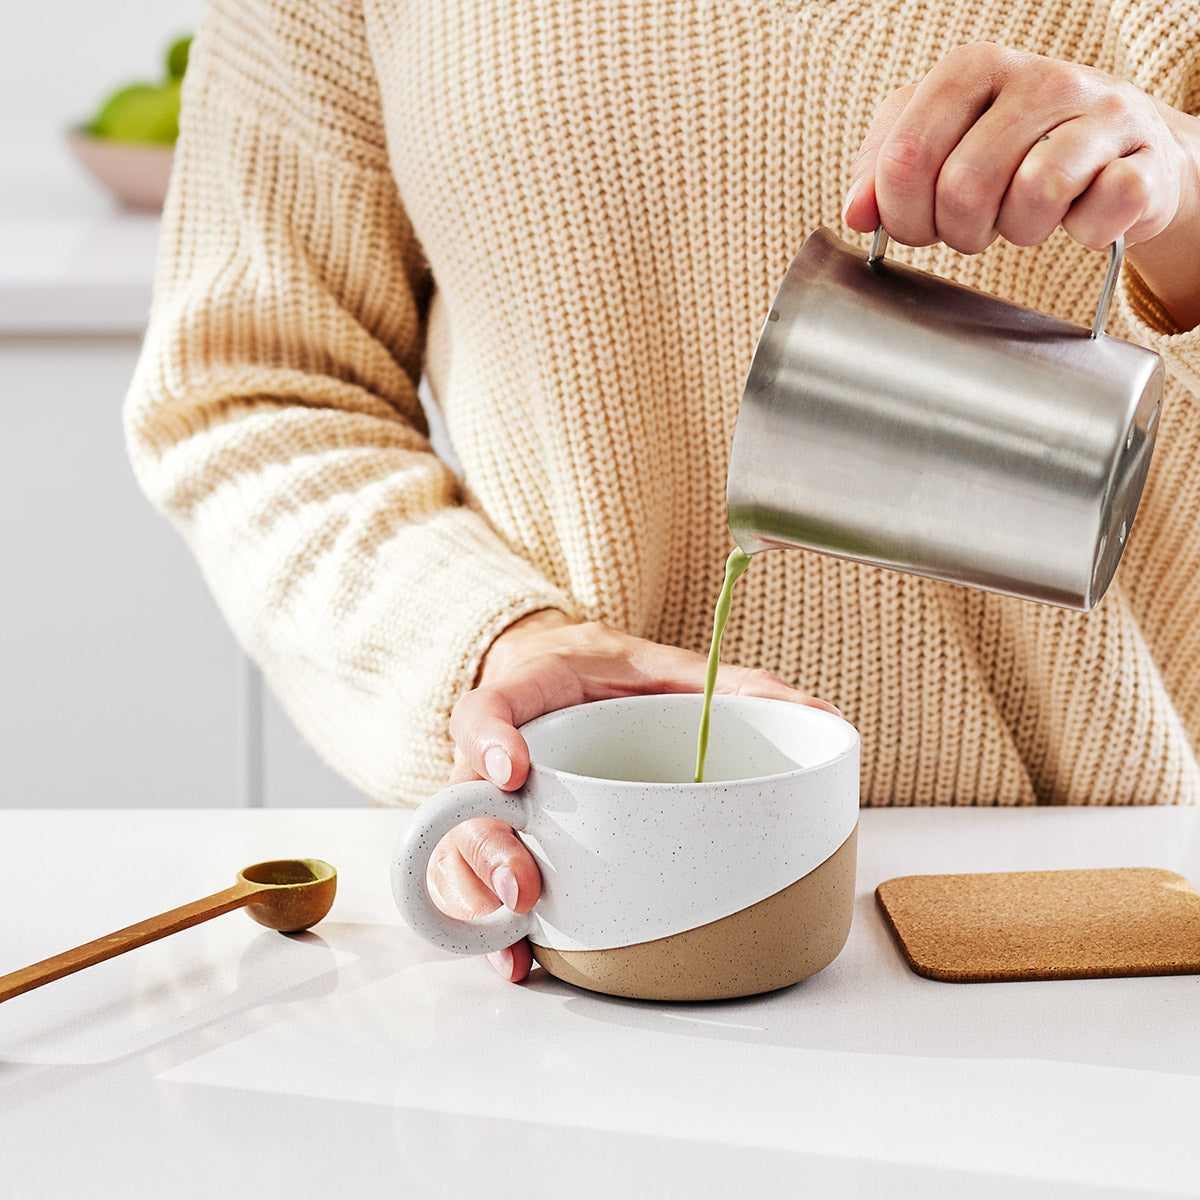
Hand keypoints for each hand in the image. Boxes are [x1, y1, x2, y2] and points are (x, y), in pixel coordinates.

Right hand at [427, 609, 838, 981]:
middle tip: (525, 884)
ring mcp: (491, 802)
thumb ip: (734, 685)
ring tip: (518, 937)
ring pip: (455, 852)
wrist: (566, 677)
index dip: (490, 739)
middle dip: (485, 849)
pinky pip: (469, 886)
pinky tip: (518, 959)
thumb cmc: (609, 677)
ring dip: (479, 898)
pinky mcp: (502, 840)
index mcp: (530, 695)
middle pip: (461, 802)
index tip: (517, 769)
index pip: (486, 709)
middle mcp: (496, 755)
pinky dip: (487, 927)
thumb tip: (820, 716)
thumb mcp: (666, 666)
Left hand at [842, 42, 1199, 328]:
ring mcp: (1101, 111)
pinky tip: (1083, 219)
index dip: (902, 213)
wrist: (1120, 149)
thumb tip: (854, 213)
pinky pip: (1108, 204)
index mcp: (974, 69)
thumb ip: (884, 172)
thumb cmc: (1014, 151)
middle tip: (974, 230)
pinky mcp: (1147, 156)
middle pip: (964, 185)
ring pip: (1036, 193)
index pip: (907, 156)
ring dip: (1020, 232)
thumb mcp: (939, 147)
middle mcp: (1041, 78)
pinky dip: (1088, 230)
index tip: (919, 225)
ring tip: (1025, 220)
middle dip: (958, 231)